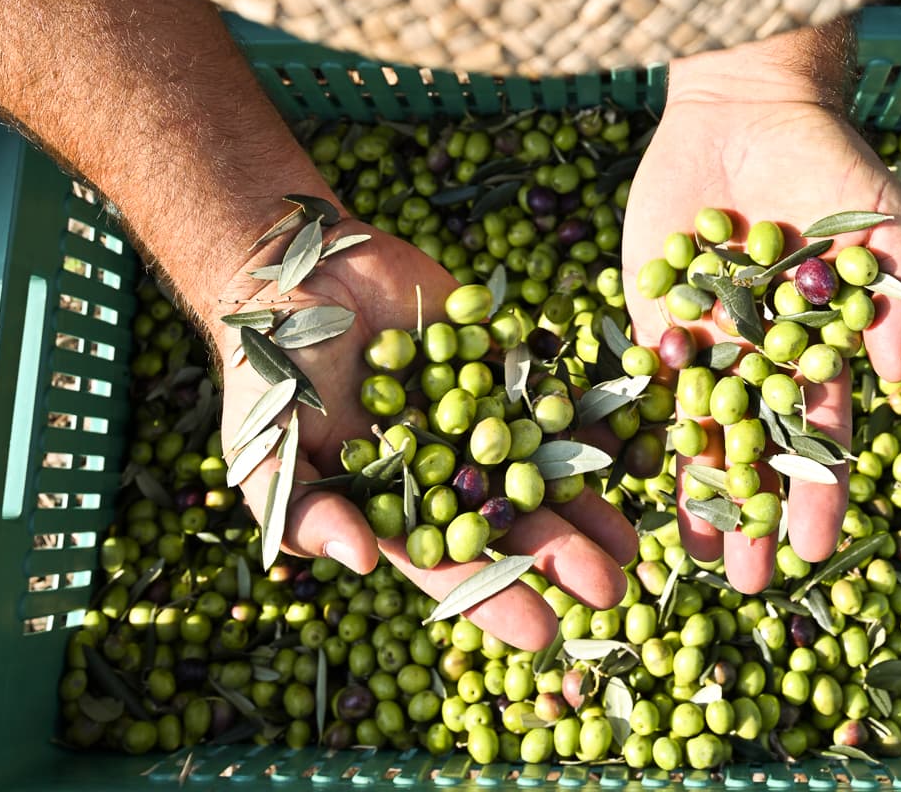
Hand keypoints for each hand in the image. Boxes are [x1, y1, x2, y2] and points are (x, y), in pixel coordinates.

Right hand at [212, 222, 635, 649]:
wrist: (295, 270)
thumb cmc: (269, 372)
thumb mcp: (269, 448)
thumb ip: (307, 510)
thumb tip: (361, 563)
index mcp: (395, 505)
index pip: (450, 566)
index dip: (494, 598)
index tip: (542, 630)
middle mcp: (445, 467)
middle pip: (511, 521)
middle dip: (560, 555)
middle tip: (611, 585)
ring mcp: (476, 411)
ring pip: (542, 462)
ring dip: (586, 498)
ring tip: (631, 533)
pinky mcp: (496, 355)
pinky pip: (545, 387)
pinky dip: (583, 412)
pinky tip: (624, 437)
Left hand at [622, 30, 900, 588]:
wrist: (750, 101)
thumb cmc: (829, 160)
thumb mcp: (881, 223)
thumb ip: (891, 301)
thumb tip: (894, 384)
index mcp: (815, 346)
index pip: (818, 435)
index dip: (818, 492)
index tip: (816, 550)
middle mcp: (759, 351)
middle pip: (753, 447)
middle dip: (750, 512)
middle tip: (744, 582)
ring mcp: (705, 330)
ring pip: (696, 426)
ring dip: (692, 489)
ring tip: (684, 553)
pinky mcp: (654, 301)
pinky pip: (646, 368)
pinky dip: (641, 418)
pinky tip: (631, 471)